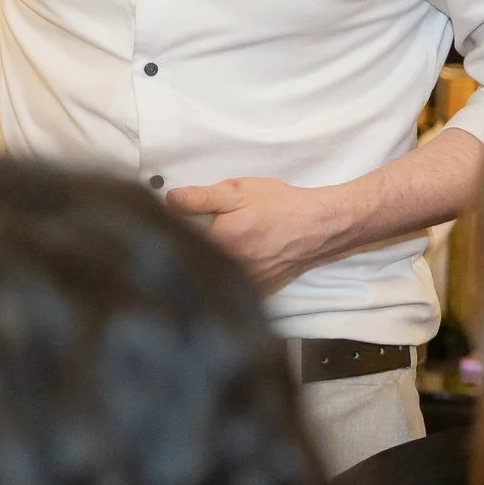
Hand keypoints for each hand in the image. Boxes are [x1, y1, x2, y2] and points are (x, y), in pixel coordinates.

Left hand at [163, 176, 349, 293]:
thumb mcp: (236, 192)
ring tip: (197, 258)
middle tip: (180, 243)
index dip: (168, 237)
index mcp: (217, 243)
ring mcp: (244, 284)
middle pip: (192, 266)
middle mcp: (229, 269)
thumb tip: (167, 201)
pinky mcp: (257, 292)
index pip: (176, 245)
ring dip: (202, 272)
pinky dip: (223, 283)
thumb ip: (200, 198)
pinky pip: (231, 292)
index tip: (163, 230)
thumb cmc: (279, 205)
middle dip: (183, 257)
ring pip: (210, 282)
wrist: (320, 226)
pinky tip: (220, 271)